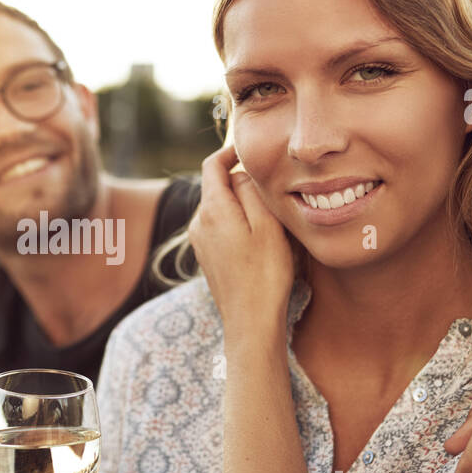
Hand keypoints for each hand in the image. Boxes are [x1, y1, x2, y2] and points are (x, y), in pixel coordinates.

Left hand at [188, 145, 295, 335]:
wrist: (251, 321)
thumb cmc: (265, 273)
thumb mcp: (266, 224)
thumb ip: (251, 190)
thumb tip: (240, 172)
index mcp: (212, 209)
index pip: (212, 165)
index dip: (230, 152)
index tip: (252, 150)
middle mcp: (199, 222)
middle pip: (217, 186)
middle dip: (241, 180)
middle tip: (272, 186)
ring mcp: (201, 241)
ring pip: (221, 207)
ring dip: (241, 203)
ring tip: (270, 215)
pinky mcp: (207, 257)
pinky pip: (221, 227)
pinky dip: (238, 222)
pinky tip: (259, 238)